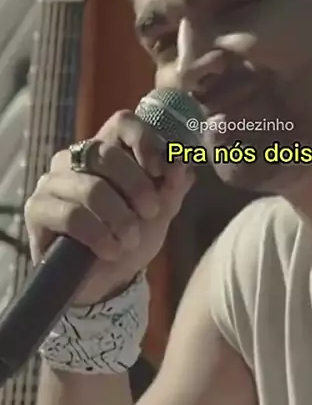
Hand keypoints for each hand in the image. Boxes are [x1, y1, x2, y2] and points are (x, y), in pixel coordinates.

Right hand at [25, 110, 192, 304]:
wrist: (107, 282)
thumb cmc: (132, 238)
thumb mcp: (160, 212)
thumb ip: (172, 187)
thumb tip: (181, 165)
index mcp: (107, 150)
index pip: (123, 123)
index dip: (145, 141)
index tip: (161, 170)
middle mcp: (75, 158)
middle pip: (107, 153)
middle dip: (137, 187)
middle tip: (151, 213)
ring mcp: (52, 181)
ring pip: (92, 189)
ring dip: (120, 219)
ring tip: (129, 241)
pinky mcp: (37, 208)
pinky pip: (71, 215)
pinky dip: (99, 236)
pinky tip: (110, 251)